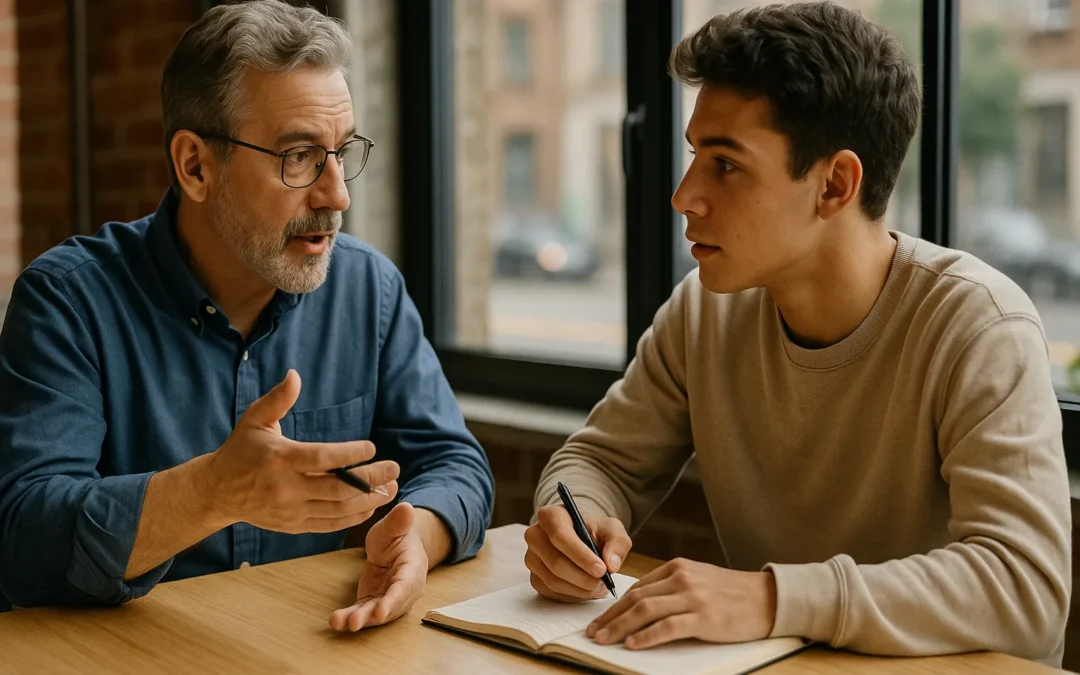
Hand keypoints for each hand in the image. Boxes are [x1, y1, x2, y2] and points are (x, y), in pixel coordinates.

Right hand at [204, 370, 398, 532]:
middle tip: (394, 468)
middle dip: (370, 479)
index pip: (321, 459)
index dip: (349, 455)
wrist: (218, 492)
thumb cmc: (241, 450)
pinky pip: (329, 524)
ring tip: (390, 487)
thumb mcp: (254, 420)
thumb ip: (278, 399)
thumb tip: (295, 374)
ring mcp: (290, 510)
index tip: (371, 447)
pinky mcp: (293, 526)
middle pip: (337, 488)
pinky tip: (370, 505)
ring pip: (337, 509)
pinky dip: (352, 517)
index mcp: (279, 459)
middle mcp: (285, 488)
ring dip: (368, 500)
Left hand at [329, 502, 427, 630]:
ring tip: (339, 623)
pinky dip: (349, 617)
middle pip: (390, 607)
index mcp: (412, 569)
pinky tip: (335, 620)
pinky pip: (362, 612)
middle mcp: (404, 590)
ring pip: (375, 614)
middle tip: (355, 623)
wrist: (395, 546)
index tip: (381, 611)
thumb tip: (407, 508)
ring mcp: (388, 599)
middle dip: (373, 616)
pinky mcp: (373, 602)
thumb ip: (399, 521)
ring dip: (359, 620)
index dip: (393, 600)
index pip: (404, 587)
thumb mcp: (394, 526)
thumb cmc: (397, 535)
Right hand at [524, 504, 631, 601]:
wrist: (581, 539)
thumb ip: (618, 543)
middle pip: (556, 563)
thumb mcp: (612, 530)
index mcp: (550, 516)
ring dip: (580, 589)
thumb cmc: (594, 531)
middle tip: (604, 582)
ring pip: (553, 581)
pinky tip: (586, 589)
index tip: (602, 569)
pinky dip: (572, 595)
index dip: (581, 556)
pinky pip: (551, 593)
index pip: (560, 536)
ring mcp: (531, 558)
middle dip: (583, 577)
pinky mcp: (534, 577)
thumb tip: (611, 565)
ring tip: (599, 586)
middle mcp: (535, 536)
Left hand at [586, 558, 776, 649]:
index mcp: (677, 567)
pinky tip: (632, 644)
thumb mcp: (698, 580)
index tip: (599, 619)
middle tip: (592, 632)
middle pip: (635, 598)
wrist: (768, 598)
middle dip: (610, 617)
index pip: (636, 587)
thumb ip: (671, 588)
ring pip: (646, 611)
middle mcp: (682, 578)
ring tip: (604, 640)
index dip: (614, 605)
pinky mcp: (704, 617)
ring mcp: (693, 596)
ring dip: (620, 627)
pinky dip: (647, 636)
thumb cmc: (731, 593)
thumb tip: (638, 606)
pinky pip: (668, 627)